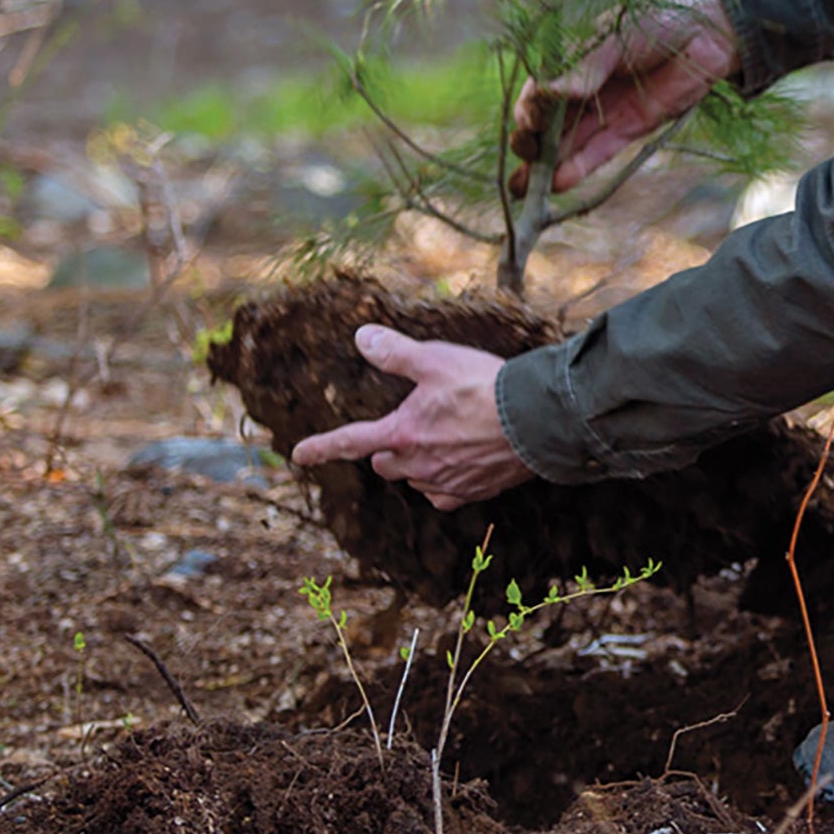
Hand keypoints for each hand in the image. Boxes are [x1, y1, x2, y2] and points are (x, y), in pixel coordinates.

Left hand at [290, 325, 534, 510]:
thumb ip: (396, 352)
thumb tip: (362, 337)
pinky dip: (443, 483)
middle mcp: (417, 465)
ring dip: (416, 465)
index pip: (350, 442)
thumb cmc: (484, 387)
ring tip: (439, 441)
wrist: (535, 420)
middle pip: (384, 464)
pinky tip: (456, 467)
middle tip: (405, 428)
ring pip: (414, 480)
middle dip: (386, 450)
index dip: (321, 447)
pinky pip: (445, 495)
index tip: (298, 455)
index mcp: (401, 433)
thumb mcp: (435, 359)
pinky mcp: (473, 491)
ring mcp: (445, 482)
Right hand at [510, 0, 739, 196]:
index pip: (538, 91)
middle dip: (530, 144)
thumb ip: (584, 69)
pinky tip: (558, 183)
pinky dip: (578, 167)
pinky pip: (598, 152)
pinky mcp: (629, 129)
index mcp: (571, 61)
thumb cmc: (655, 20)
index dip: (529, 110)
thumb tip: (547, 92)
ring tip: (525, 191)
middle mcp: (582, 90)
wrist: (707, 32)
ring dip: (546, 166)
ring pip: (568, 143)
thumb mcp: (614, 40)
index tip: (529, 123)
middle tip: (525, 156)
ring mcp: (605, 111)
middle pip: (547, 123)